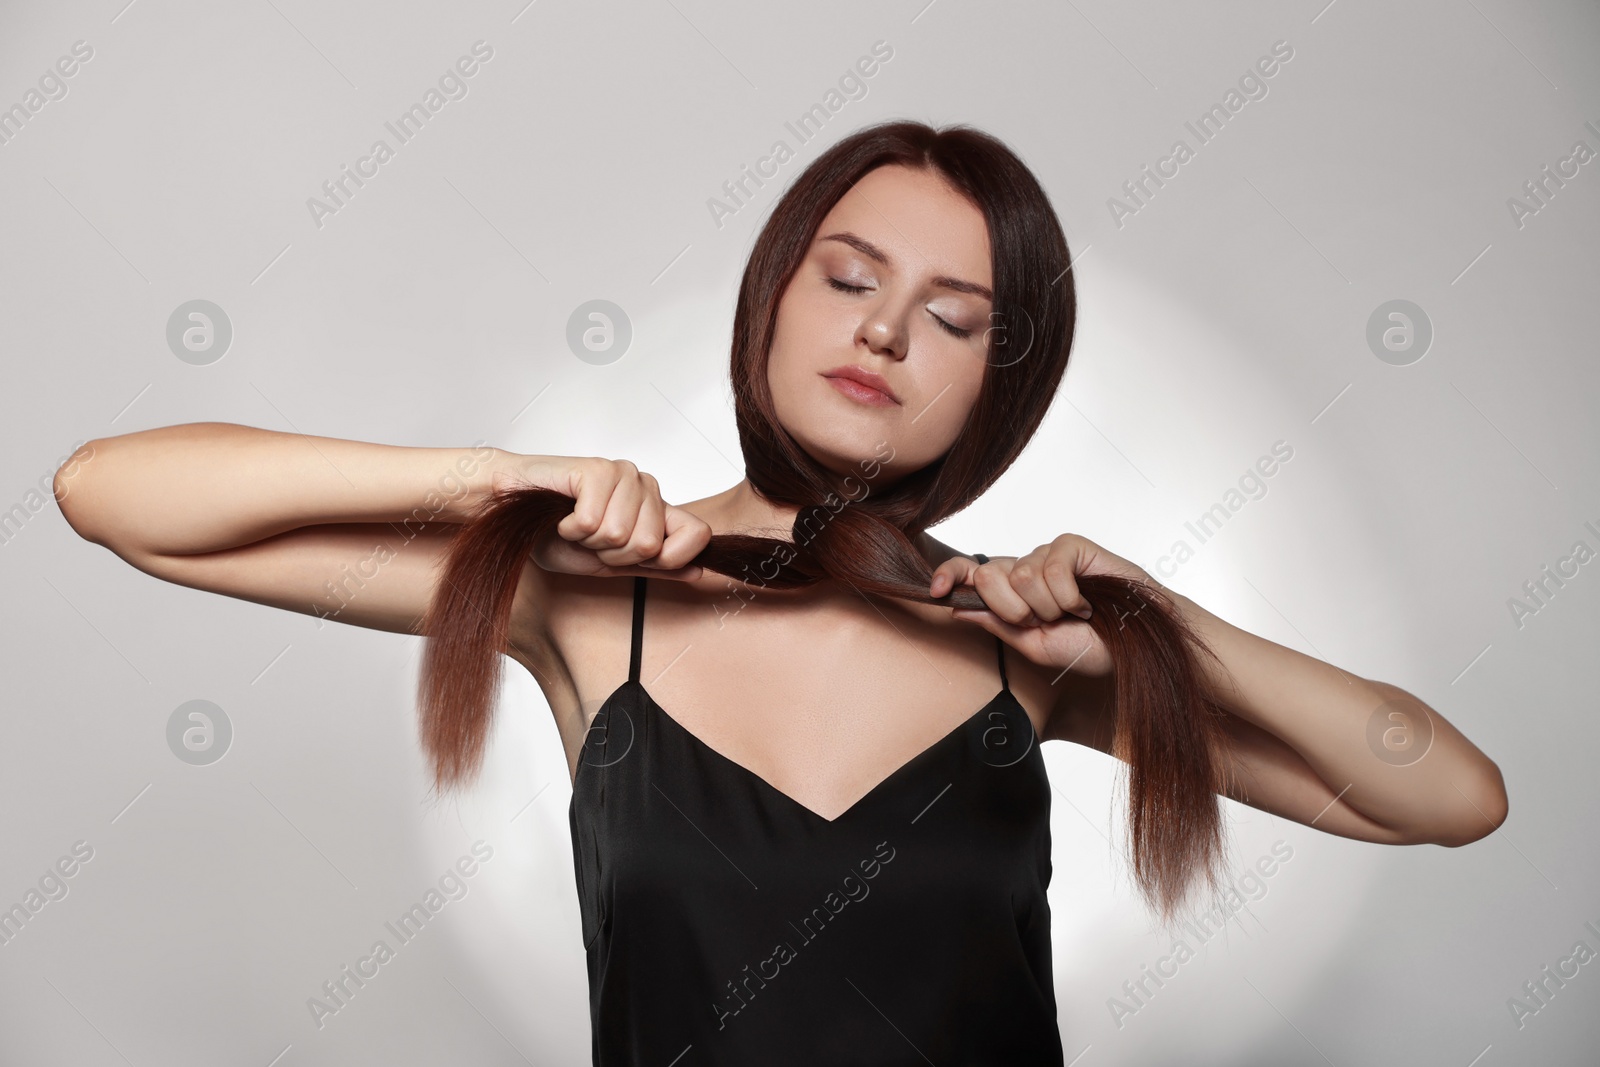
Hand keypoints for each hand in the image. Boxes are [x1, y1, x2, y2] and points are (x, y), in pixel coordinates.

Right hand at [493, 454, 710, 580]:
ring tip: (574, 526)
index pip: (697, 534)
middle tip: (590, 539)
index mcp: (657, 509)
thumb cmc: (556, 534)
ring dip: (588, 541)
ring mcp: (624, 474)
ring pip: (620, 535)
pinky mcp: (598, 469)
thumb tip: (698, 572)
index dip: (667, 559)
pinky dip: (570, 529)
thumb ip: (656, 567)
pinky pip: (593, 522)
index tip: (630, 559)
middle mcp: (647, 486)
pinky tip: (563, 516)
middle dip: (612, 554)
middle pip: (650, 544)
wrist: (511, 514)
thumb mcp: (611, 565)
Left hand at [929, 534, 1157, 677]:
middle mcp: (1024, 569)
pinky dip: (1066, 593)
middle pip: (988, 576)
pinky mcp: (1071, 546)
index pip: (968, 573)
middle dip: (1014, 611)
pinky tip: (1085, 601)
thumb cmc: (1089, 646)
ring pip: (1021, 575)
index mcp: (1010, 593)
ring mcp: (1046, 555)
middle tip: (1045, 622)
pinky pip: (1050, 564)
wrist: (1133, 644)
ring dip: (1048, 607)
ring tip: (1073, 614)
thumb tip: (954, 609)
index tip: (935, 590)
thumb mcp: (1034, 646)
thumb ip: (996, 625)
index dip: (948, 575)